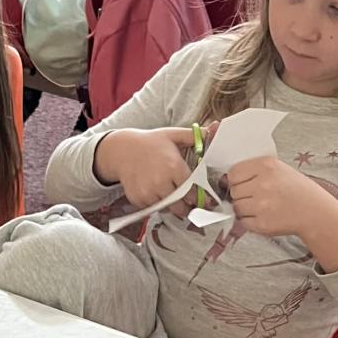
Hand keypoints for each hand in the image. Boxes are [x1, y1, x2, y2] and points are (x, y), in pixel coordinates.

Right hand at [95, 125, 213, 217]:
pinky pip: (152, 208)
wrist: (121, 149)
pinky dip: (155, 204)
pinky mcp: (137, 198)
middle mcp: (161, 182)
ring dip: (170, 205)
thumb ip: (195, 136)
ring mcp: (148, 192)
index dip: (197, 197)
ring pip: (167, 208)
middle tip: (186, 201)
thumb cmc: (150, 142)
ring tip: (168, 192)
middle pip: (181, 205)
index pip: (192, 192)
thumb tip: (216, 128)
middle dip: (186, 205)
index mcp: (174, 167)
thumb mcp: (173, 135)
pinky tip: (153, 191)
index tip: (201, 199)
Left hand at [227, 157, 335, 240]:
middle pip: (234, 191)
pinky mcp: (262, 223)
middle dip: (242, 195)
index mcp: (266, 166)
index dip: (236, 180)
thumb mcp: (278, 168)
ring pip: (236, 207)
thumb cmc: (295, 189)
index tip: (243, 183)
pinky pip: (243, 221)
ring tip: (261, 206)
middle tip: (257, 196)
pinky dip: (250, 221)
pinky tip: (264, 215)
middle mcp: (263, 184)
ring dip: (244, 208)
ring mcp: (262, 205)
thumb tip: (226, 178)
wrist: (315, 211)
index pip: (233, 173)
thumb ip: (254, 170)